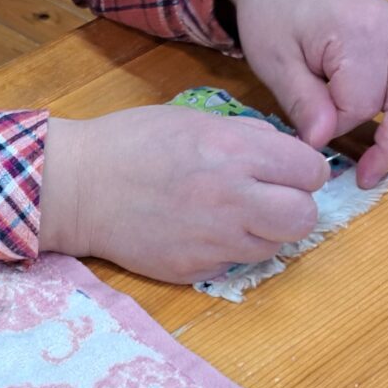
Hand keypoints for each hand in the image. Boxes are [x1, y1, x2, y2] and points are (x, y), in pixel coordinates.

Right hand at [37, 107, 328, 283]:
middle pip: (304, 217)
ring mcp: (212, 239)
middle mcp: (230, 199)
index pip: (311, 171)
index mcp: (234, 152)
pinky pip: (235, 263)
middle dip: (294, 207)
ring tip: (230, 215)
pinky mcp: (194, 268)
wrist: (76, 187)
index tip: (284, 171)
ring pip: (274, 246)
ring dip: (262, 231)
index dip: (302, 170)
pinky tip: (199, 230)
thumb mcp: (194, 119)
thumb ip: (247, 136)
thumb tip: (288, 154)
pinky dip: (227, 249)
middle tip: (269, 199)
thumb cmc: (131, 144)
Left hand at [219, 0, 387, 187]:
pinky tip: (385, 133)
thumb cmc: (273, 9)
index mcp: (360, 33)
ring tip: (378, 165)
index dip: (337, 128)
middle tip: (365, 179)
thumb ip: (302, 101)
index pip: (362, 104)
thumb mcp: (274, 59)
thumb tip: (323, 143)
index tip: (308, 134)